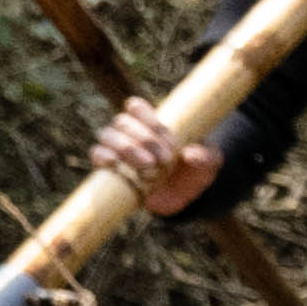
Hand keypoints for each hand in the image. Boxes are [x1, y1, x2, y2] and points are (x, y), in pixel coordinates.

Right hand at [86, 99, 224, 212]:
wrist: (182, 198)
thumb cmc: (194, 171)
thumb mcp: (210, 163)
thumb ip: (206, 157)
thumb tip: (190, 155)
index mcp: (151, 123)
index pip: (136, 107)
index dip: (148, 118)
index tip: (169, 138)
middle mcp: (130, 133)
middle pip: (122, 122)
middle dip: (144, 139)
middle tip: (165, 160)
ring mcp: (118, 150)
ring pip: (107, 135)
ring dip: (126, 148)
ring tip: (148, 166)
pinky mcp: (109, 168)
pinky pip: (96, 154)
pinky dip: (103, 156)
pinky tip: (115, 164)